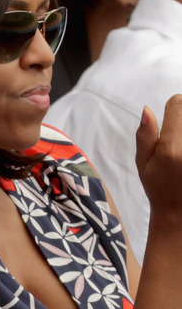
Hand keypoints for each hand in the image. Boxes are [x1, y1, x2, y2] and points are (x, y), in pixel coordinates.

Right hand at [135, 94, 181, 215]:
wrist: (181, 216)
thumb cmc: (159, 188)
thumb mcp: (143, 163)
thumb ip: (145, 135)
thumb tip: (147, 109)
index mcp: (171, 147)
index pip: (178, 104)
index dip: (173, 107)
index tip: (172, 117)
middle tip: (178, 138)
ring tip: (180, 153)